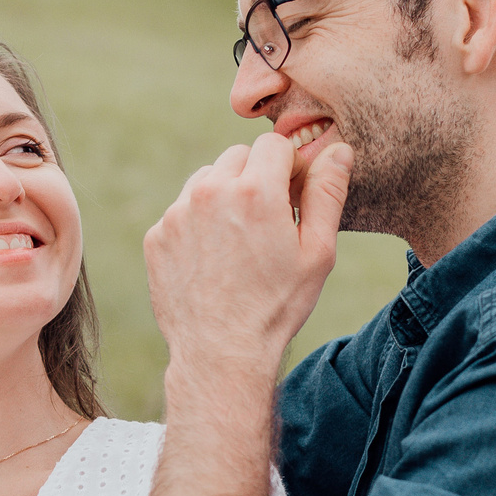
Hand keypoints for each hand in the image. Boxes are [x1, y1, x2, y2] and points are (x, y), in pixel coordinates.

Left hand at [144, 129, 350, 377]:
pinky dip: (198, 223)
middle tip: (268, 219)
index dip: (290, 167)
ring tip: (240, 239)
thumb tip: (339, 150)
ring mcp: (177, 214)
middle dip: (257, 177)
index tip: (293, 197)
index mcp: (255, 190)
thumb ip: (327, 193)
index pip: (274, 144)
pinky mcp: (156, 236)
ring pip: (207, 179)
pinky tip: (214, 258)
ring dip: (225, 195)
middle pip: (239, 156)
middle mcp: (210, 192)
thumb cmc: (277, 305)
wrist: (220, 351)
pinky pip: (182, 210)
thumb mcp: (317, 252)